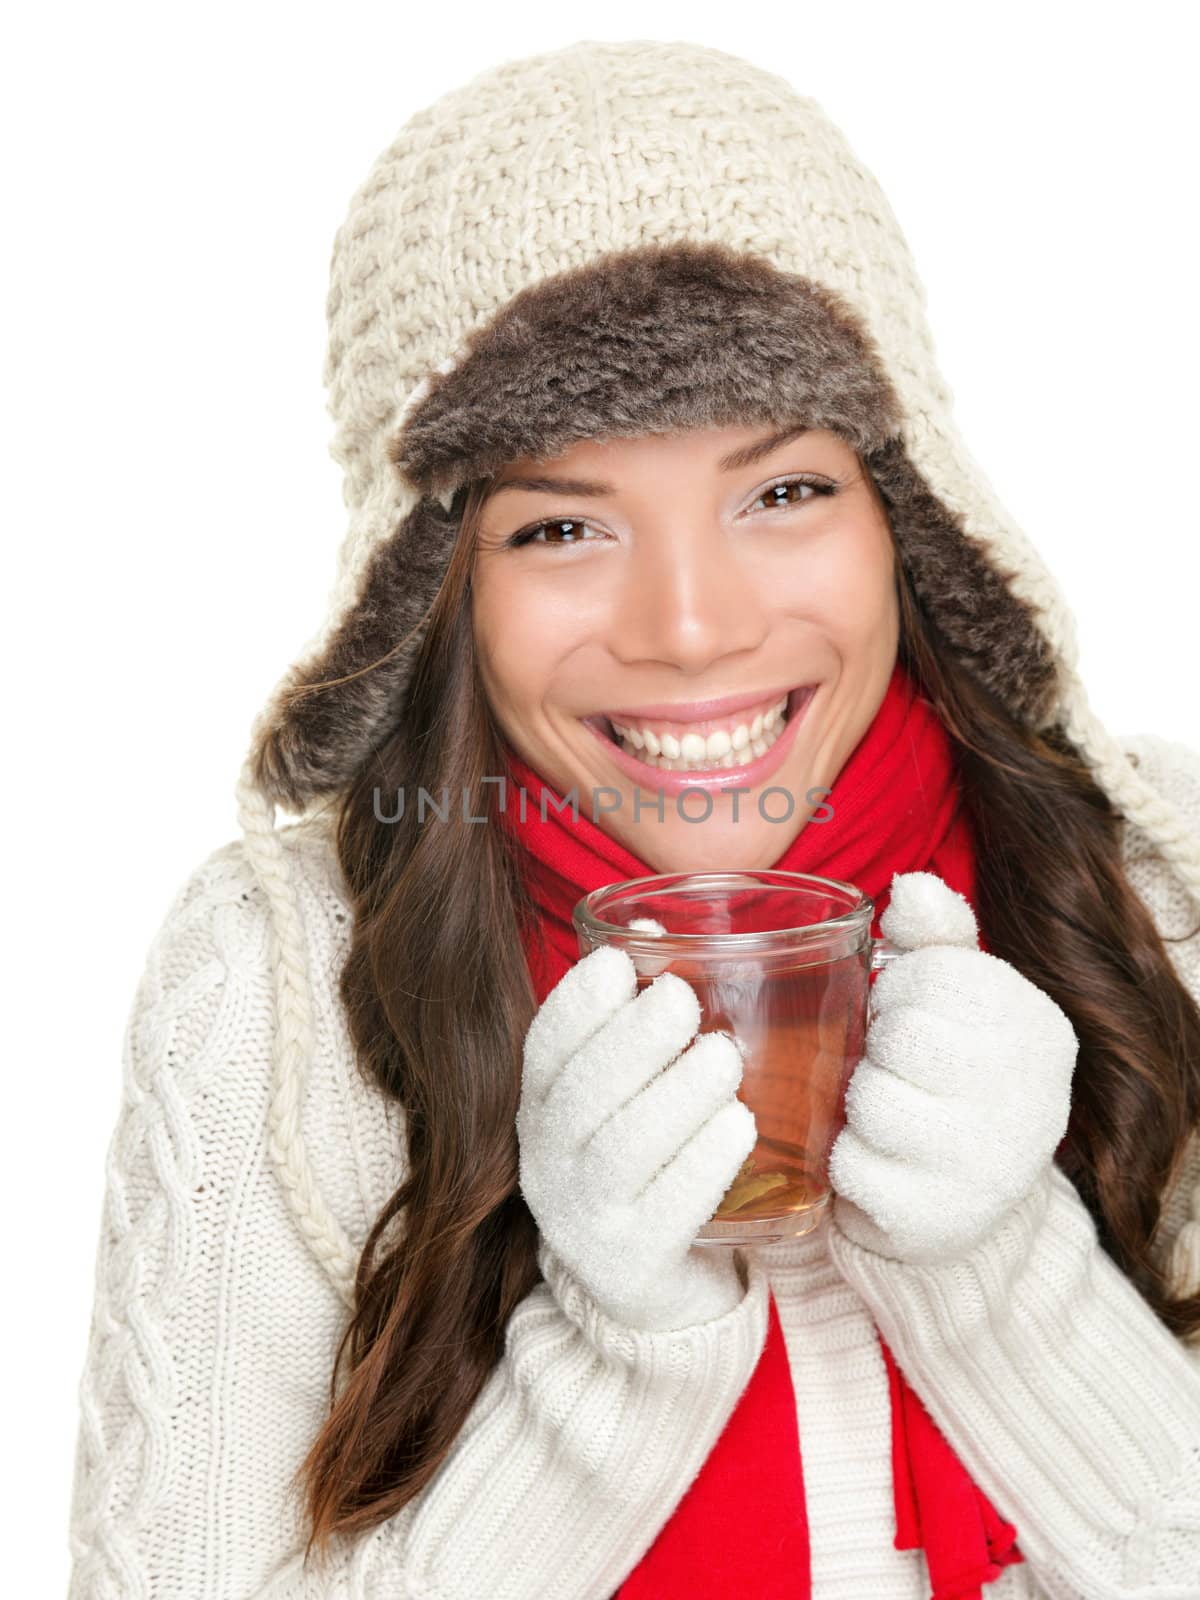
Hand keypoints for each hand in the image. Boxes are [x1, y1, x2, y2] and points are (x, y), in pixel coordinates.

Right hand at [517, 945, 757, 1332]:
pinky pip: (669, 1209)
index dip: (575, 1003)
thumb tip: (654, 924)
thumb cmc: (647, 1164)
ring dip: (678, 1093)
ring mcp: (586, 1219)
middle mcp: (549, 1163)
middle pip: (581, 1094)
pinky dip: (704, 1161)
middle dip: (631, 1039)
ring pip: (624, 1148)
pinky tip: (737, 1127)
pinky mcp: (633, 1265)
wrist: (650, 1293)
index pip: (543, 1049)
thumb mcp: (625, 1093)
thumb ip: (635, 1017)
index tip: (616, 963)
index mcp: (542, 1109)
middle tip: (683, 1001)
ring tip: (724, 1059)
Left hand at [827, 871, 1077, 1264]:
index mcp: (1039, 1028)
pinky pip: (849, 1164)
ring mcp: (990, 1166)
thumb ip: (934, 934)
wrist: (960, 1197)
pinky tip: (879, 1159)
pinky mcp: (938, 1219)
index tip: (905, 1011)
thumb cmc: (948, 1071)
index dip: (895, 989)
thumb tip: (910, 887)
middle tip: (891, 1065)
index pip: (930, 973)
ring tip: (885, 1111)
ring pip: (871, 1099)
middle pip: (900, 1035)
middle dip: (875, 1045)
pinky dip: (846, 1158)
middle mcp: (1034, 1099)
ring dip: (857, 1102)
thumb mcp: (955, 994)